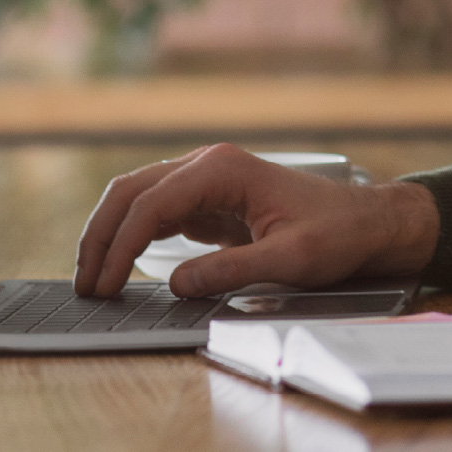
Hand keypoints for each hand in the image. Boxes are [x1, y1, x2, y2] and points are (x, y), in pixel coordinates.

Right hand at [74, 143, 439, 296]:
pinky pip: (155, 213)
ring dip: (110, 236)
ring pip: (136, 200)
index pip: (153, 204)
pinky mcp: (206, 201)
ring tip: (93, 278)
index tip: (107, 281)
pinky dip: (131, 237)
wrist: (366, 223)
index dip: (123, 244)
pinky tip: (119, 265)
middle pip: (130, 192)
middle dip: (101, 236)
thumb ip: (232, 272)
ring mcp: (204, 181)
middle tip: (85, 282)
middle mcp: (207, 167)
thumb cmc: (337, 234)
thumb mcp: (290, 260)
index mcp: (223, 169)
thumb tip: (176, 285)